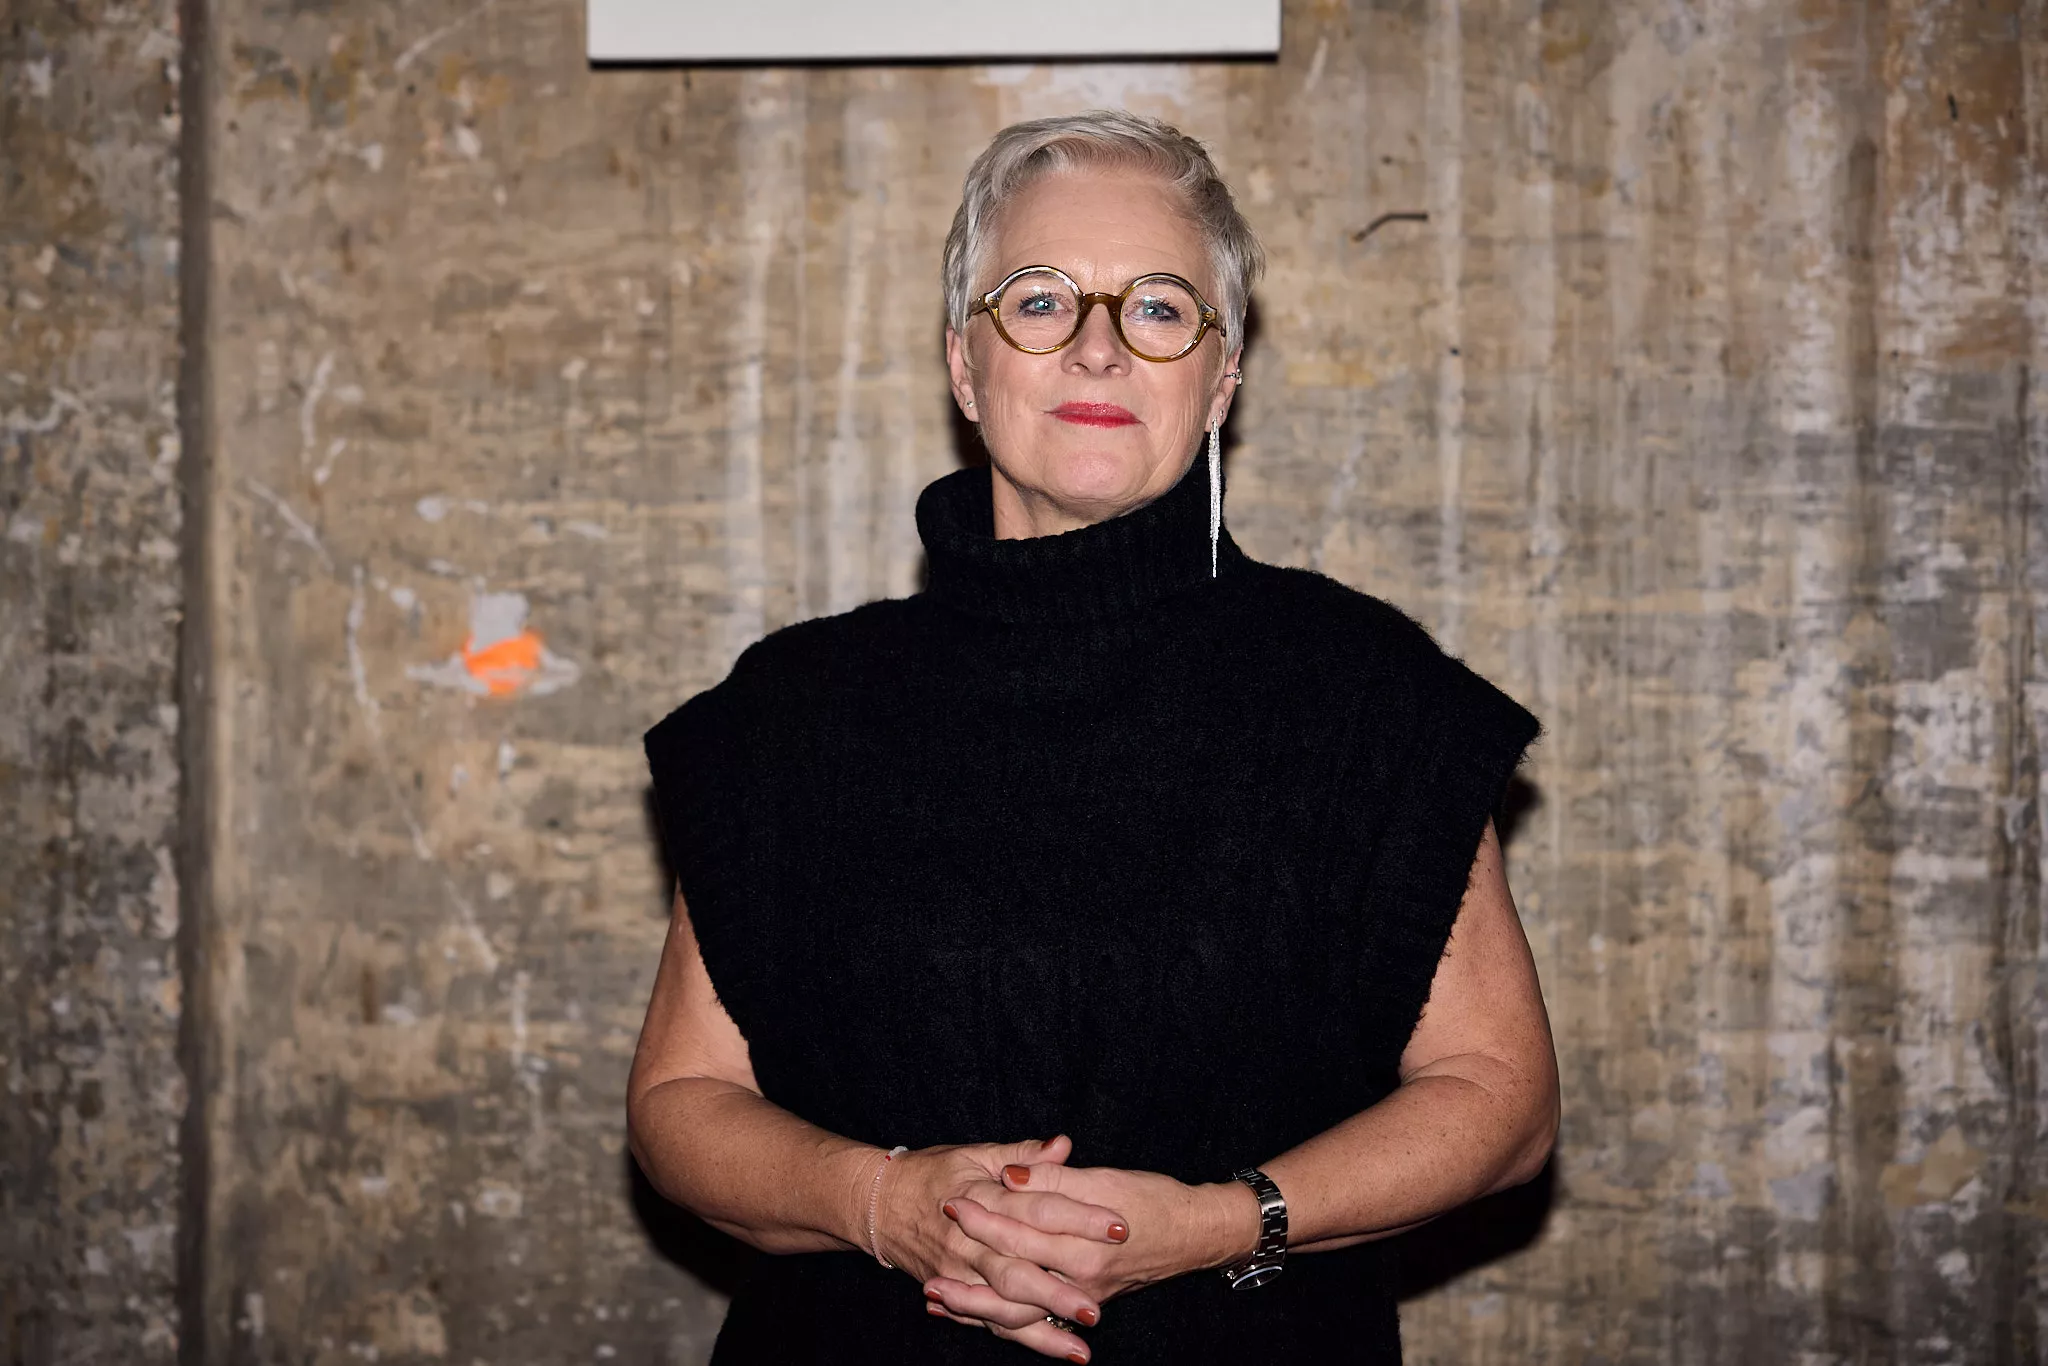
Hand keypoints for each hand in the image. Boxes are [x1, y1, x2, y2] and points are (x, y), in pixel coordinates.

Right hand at [872, 1136, 1131, 1361]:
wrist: (877, 1204)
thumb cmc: (932, 1173)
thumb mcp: (976, 1154)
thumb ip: (1023, 1155)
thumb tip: (1064, 1144)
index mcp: (980, 1197)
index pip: (1037, 1209)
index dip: (1079, 1218)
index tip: (1119, 1226)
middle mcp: (968, 1241)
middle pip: (1018, 1269)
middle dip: (1058, 1292)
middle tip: (1097, 1307)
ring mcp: (958, 1272)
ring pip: (1003, 1305)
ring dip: (1044, 1325)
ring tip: (1083, 1341)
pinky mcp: (955, 1292)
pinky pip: (990, 1321)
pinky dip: (1024, 1339)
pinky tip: (1060, 1350)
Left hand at [924, 1160, 1257, 1317]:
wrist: (1195, 1234)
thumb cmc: (1152, 1199)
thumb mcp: (1105, 1180)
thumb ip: (1053, 1179)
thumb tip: (1010, 1176)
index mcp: (1084, 1242)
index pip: (1023, 1230)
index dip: (985, 1216)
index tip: (951, 1201)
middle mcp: (1082, 1277)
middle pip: (1013, 1275)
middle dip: (969, 1271)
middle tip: (928, 1269)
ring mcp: (1082, 1296)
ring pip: (1019, 1310)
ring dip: (975, 1306)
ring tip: (935, 1298)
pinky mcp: (1084, 1303)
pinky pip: (1035, 1320)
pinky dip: (1001, 1320)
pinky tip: (971, 1316)